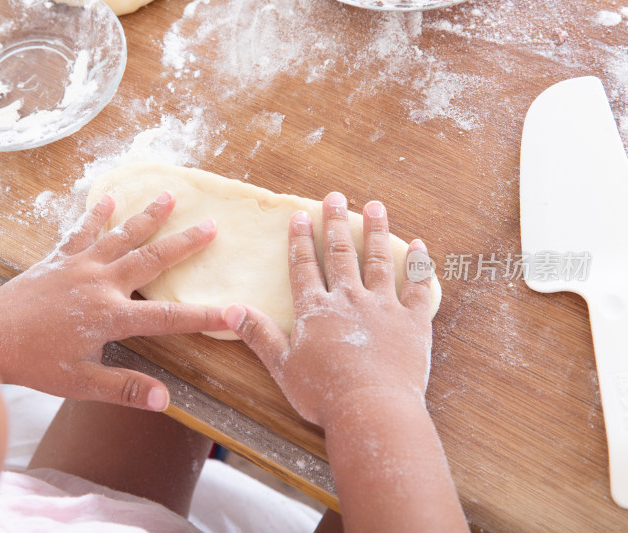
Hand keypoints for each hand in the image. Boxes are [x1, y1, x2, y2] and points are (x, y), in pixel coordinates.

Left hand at [0, 192, 225, 410]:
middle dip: (184, 244)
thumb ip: (123, 389)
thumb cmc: (34, 362)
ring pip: (122, 235)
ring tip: (170, 195)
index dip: (204, 316)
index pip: (168, 317)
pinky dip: (96, 214)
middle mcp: (101, 283)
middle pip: (151, 259)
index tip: (234, 312)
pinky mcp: (58, 258)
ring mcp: (80, 265)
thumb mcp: (80, 383)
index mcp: (111, 315)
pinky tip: (108, 197)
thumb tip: (163, 399)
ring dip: (148, 215)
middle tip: (211, 225)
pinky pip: (81, 231)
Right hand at [223, 192, 432, 425]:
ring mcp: (383, 308)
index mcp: (316, 310)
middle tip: (335, 197)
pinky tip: (419, 247)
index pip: (304, 267)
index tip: (301, 215)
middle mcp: (349, 300)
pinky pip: (418, 288)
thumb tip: (231, 309)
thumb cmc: (324, 393)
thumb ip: (259, 335)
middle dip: (336, 224)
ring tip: (375, 206)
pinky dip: (418, 266)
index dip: (301, 240)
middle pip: (340, 255)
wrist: (372, 410)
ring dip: (376, 232)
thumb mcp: (283, 366)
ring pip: (378, 262)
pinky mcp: (412, 322)